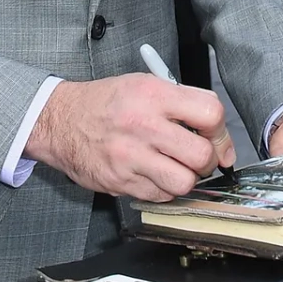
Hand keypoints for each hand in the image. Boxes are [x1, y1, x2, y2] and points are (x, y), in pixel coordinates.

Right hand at [23, 75, 235, 202]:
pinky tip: (155, 174)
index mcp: (154, 96)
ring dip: (187, 179)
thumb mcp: (145, 85)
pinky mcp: (120, 181)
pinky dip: (164, 189)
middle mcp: (143, 126)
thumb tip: (217, 134)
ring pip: (184, 183)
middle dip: (209, 160)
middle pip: (201, 155)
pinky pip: (160, 196)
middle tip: (201, 157)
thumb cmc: (107, 103)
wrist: (61, 121)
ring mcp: (130, 157)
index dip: (221, 131)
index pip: (210, 114)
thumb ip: (182, 104)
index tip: (218, 138)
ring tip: (178, 168)